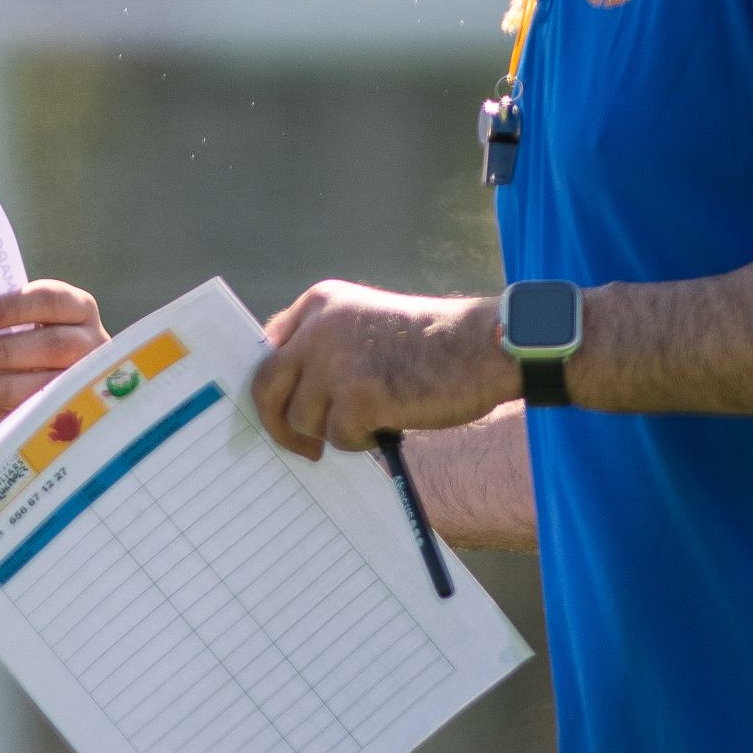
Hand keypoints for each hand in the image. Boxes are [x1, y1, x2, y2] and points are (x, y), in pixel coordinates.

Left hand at [0, 281, 105, 426]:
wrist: (57, 372)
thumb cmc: (30, 337)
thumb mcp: (27, 321)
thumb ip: (3, 322)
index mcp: (79, 308)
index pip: (49, 300)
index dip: (12, 308)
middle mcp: (91, 343)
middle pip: (53, 345)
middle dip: (4, 352)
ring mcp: (89, 381)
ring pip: (49, 385)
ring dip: (3, 387)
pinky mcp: (78, 415)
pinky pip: (43, 420)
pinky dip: (9, 418)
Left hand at [251, 279, 511, 457]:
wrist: (485, 345)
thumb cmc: (434, 343)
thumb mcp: (366, 324)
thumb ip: (326, 347)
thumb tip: (289, 397)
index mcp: (321, 303)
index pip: (268, 349)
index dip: (271, 388)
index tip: (278, 413)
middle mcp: (319, 327)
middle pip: (267, 388)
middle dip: (279, 425)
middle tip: (303, 448)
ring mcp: (335, 361)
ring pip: (303, 420)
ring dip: (336, 432)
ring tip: (376, 420)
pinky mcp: (357, 396)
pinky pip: (339, 438)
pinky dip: (363, 441)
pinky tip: (392, 422)